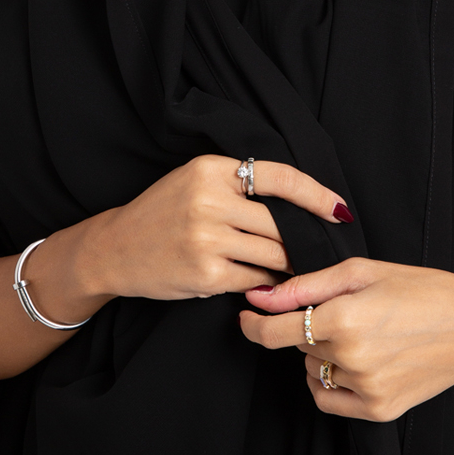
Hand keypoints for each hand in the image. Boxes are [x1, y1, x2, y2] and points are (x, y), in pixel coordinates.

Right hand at [71, 154, 350, 303]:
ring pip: (274, 255)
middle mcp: (208, 200)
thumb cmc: (163, 213)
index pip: (279, 177)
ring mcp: (206, 239)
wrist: (114, 249)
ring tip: (294, 269)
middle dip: (302, 240)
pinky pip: (256, 281)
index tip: (339, 209)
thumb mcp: (195, 181)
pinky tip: (266, 284)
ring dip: (289, 265)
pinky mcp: (205, 274)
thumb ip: (240, 186)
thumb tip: (303, 207)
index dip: (315, 194)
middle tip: (315, 249)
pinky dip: (266, 284)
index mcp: (210, 169)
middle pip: (281, 224)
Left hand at [239, 257, 453, 420]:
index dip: (254, 324)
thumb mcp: (361, 272)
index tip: (245, 317)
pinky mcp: (378, 411)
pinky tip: (357, 363)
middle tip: (348, 313)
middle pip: (298, 347)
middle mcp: (352, 357)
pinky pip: (328, 400)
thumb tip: (258, 297)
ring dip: (322, 356)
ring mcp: (366, 388)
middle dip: (310, 329)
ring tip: (362, 336)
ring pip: (313, 371)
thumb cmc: (421, 288)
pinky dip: (331, 382)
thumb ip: (305, 286)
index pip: (275, 332)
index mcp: (345, 317)